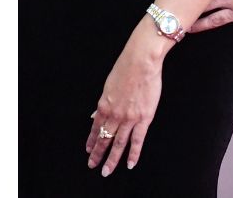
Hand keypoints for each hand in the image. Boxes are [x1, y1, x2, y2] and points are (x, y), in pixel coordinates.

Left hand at [85, 23, 166, 176]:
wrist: (141, 61)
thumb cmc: (126, 68)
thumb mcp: (108, 86)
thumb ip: (103, 103)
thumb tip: (96, 115)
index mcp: (104, 105)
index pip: (95, 128)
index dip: (91, 141)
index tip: (89, 151)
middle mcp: (114, 114)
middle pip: (104, 139)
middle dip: (98, 154)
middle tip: (94, 166)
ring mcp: (129, 118)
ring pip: (118, 143)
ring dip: (112, 159)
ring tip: (107, 170)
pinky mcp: (144, 118)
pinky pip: (137, 140)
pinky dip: (133, 153)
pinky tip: (129, 163)